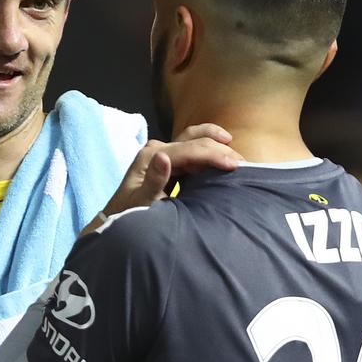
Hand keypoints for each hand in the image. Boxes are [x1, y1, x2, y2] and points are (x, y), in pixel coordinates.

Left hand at [82, 124, 240, 234]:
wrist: (118, 220)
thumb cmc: (129, 215)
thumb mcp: (140, 204)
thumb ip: (153, 182)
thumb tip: (164, 156)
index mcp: (151, 156)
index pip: (188, 150)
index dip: (213, 155)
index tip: (235, 166)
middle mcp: (157, 150)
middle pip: (194, 140)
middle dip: (219, 148)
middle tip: (243, 162)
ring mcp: (163, 155)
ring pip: (194, 141)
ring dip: (216, 144)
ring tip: (236, 153)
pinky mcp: (169, 163)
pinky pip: (193, 153)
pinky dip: (209, 153)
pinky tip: (224, 159)